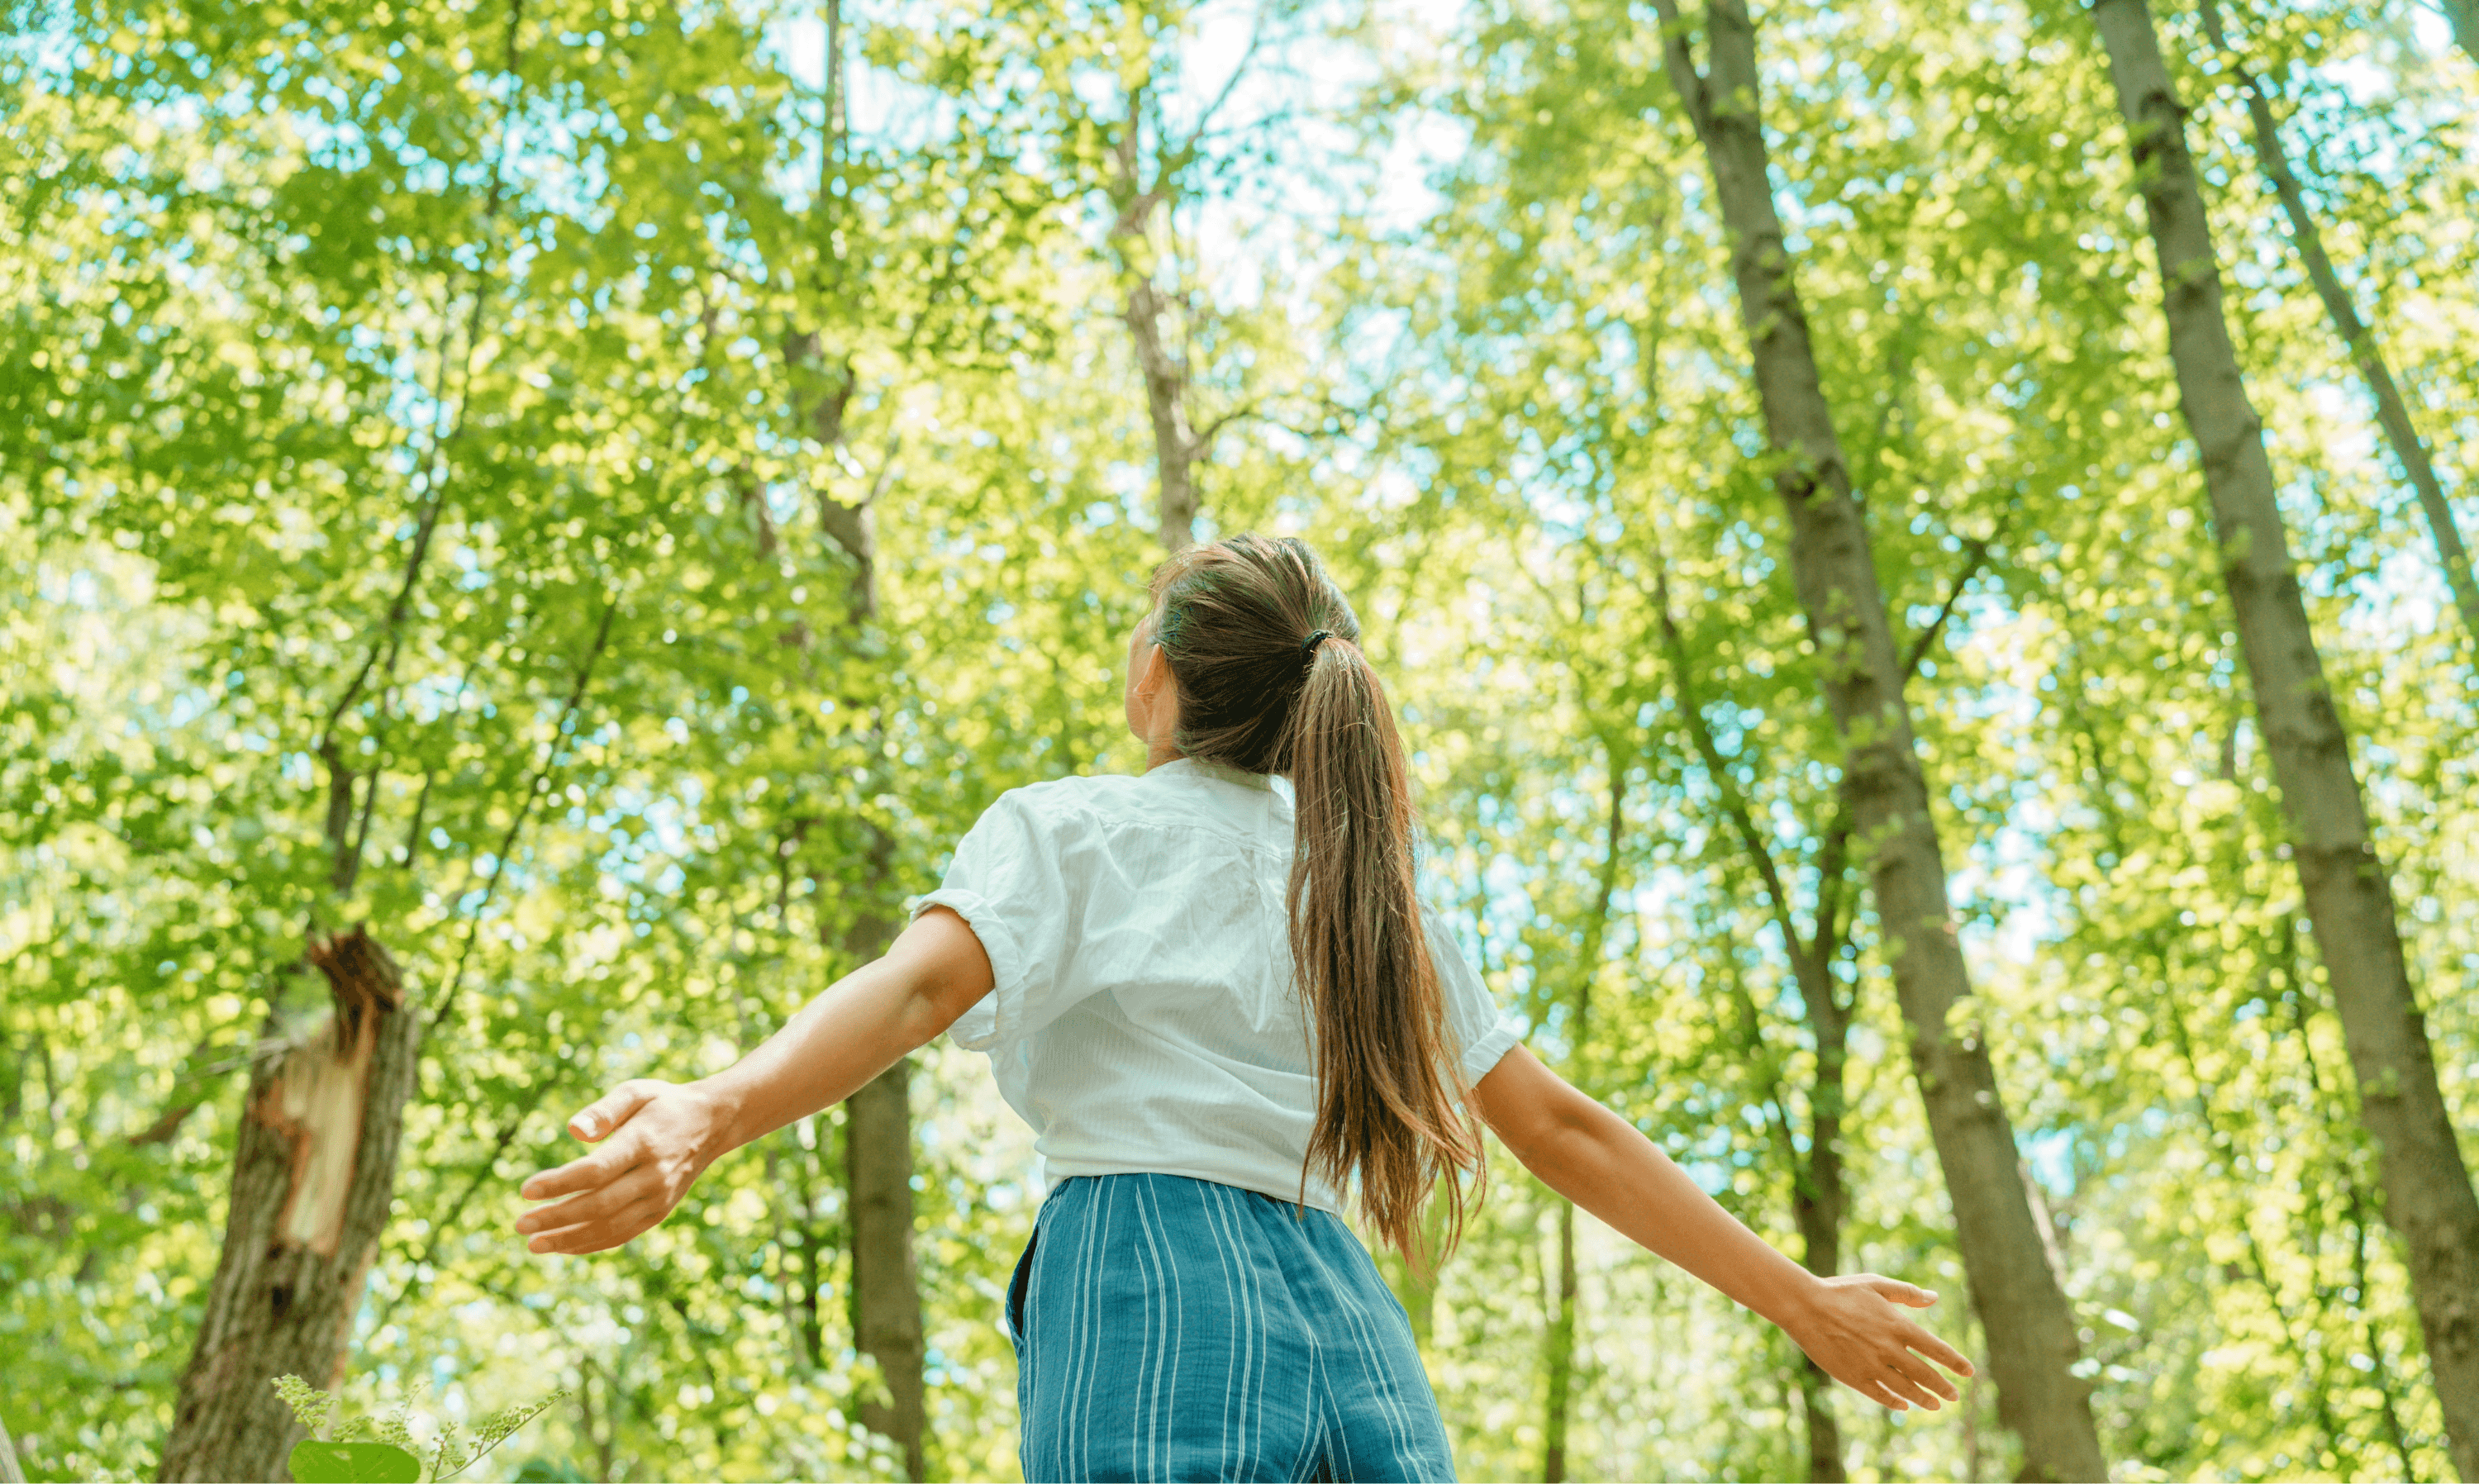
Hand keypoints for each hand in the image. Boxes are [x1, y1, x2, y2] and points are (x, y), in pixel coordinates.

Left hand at [515, 1078, 727, 1254]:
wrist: (712, 1123)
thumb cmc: (662, 1104)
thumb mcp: (636, 1091)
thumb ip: (603, 1109)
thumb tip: (572, 1131)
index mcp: (644, 1143)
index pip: (596, 1170)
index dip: (560, 1183)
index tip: (526, 1190)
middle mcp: (654, 1176)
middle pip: (599, 1205)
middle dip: (557, 1218)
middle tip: (521, 1224)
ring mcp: (659, 1198)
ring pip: (610, 1227)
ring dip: (569, 1239)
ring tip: (533, 1243)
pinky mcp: (659, 1212)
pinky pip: (622, 1235)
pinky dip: (591, 1244)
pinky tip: (563, 1246)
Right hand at [1781, 1274, 1974, 1411]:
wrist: (1805, 1307)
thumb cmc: (1841, 1291)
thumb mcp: (1876, 1284)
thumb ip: (1907, 1293)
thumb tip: (1934, 1298)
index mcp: (1897, 1325)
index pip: (1936, 1349)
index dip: (1955, 1362)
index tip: (1969, 1372)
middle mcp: (1889, 1349)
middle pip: (1925, 1375)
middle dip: (1943, 1387)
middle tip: (1954, 1396)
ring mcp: (1871, 1366)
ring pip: (1906, 1389)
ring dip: (1923, 1399)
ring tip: (1935, 1406)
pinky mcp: (1854, 1377)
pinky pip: (1880, 1395)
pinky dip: (1895, 1402)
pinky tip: (1903, 1405)